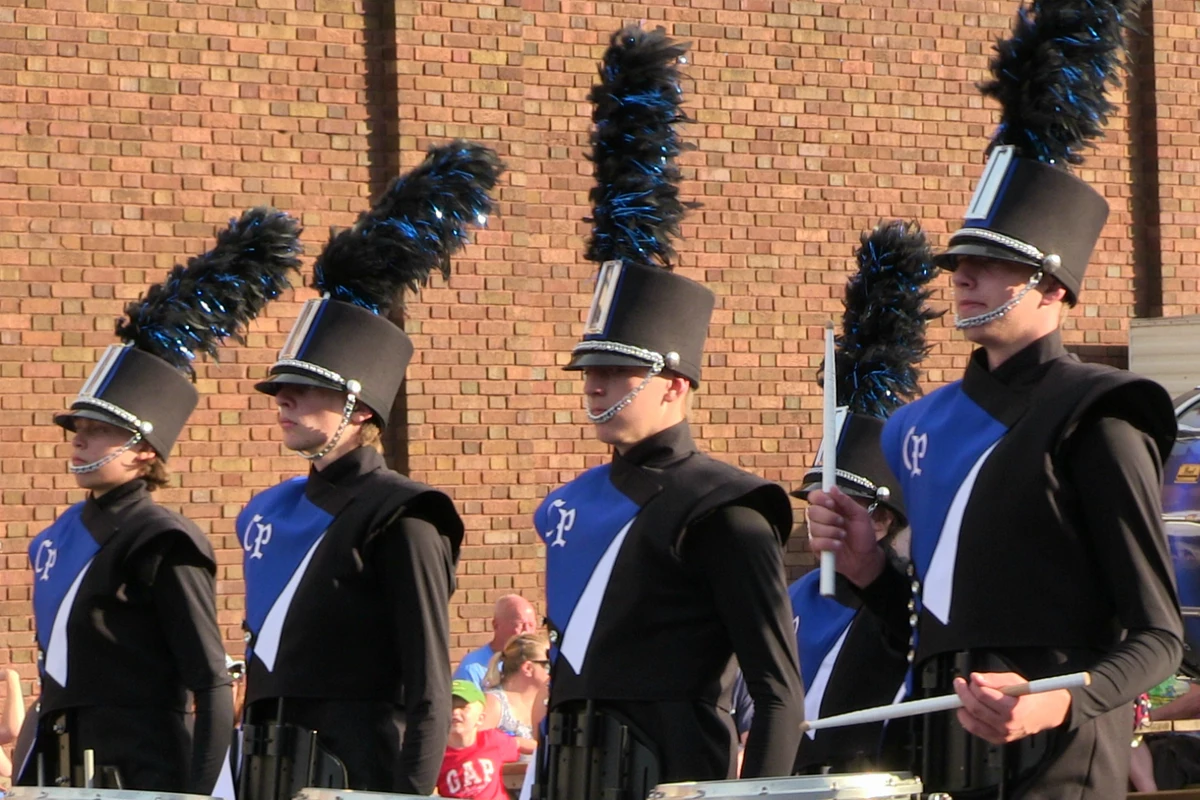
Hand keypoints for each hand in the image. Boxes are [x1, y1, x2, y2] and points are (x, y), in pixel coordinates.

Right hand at [805, 486, 884, 586]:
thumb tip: (832, 488)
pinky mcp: (817, 547)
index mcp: (831, 507)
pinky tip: (838, 545)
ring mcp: (817, 533)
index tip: (831, 503)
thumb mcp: (861, 515)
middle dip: (829, 517)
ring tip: (843, 536)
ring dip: (832, 531)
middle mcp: (821, 518)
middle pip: (811, 511)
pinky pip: (815, 542)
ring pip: (813, 527)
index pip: (815, 496)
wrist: (866, 558)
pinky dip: (829, 543)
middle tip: (842, 522)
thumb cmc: (864, 536)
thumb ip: (847, 501)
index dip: (820, 498)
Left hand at [953, 672, 1071, 744]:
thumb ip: (994, 679)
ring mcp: (1003, 734)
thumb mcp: (1014, 680)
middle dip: (963, 694)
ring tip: (962, 697)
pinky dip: (968, 720)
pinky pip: (977, 731)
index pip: (984, 695)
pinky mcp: (999, 739)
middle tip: (960, 684)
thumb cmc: (1030, 696)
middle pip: (976, 708)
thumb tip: (976, 678)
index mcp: (1014, 708)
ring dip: (962, 708)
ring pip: (973, 722)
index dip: (972, 685)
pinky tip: (966, 710)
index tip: (968, 679)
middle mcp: (1008, 724)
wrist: (1045, 713)